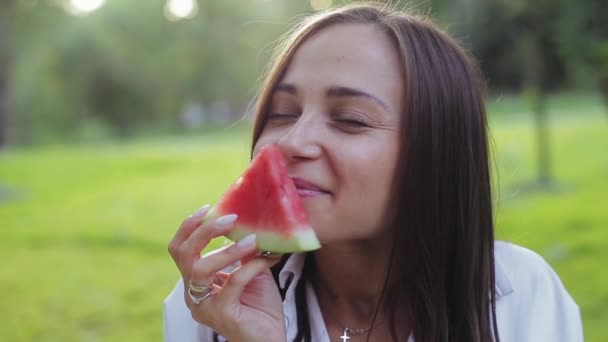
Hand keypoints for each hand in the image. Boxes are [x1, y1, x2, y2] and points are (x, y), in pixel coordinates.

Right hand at [168, 205, 286, 341]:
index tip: (208, 207)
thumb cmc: (260, 307)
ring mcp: (204, 306)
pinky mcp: (221, 315)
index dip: (189, 226)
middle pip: (183, 254)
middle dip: (204, 231)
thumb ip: (242, 251)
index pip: (179, 249)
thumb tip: (247, 220)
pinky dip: (251, 266)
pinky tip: (268, 260)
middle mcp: (193, 293)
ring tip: (252, 239)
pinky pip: (233, 282)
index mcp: (195, 281)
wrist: (271, 338)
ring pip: (200, 269)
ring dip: (227, 250)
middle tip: (230, 219)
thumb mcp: (249, 270)